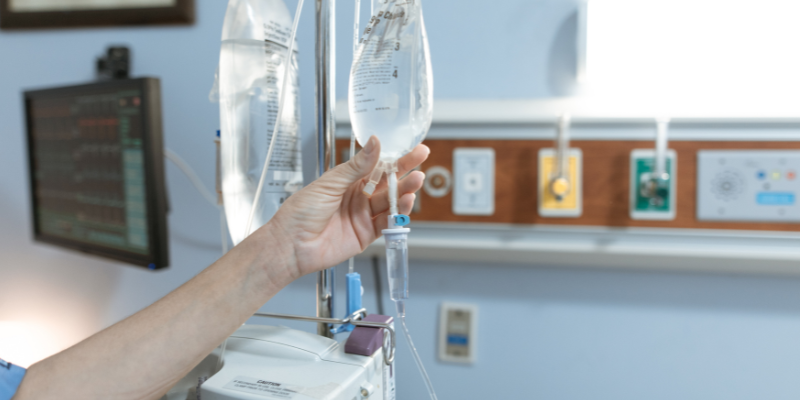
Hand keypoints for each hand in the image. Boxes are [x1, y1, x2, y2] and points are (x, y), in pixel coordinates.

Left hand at [269, 136, 428, 277]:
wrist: (291, 245)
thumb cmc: (300, 212)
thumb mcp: (330, 183)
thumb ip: (356, 166)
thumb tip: (374, 143)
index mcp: (347, 181)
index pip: (376, 165)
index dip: (394, 157)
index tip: (411, 147)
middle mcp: (357, 197)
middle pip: (387, 182)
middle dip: (405, 171)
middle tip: (421, 160)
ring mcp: (362, 216)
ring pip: (390, 202)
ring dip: (404, 192)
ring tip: (415, 181)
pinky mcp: (365, 234)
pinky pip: (387, 223)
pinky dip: (398, 214)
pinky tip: (406, 203)